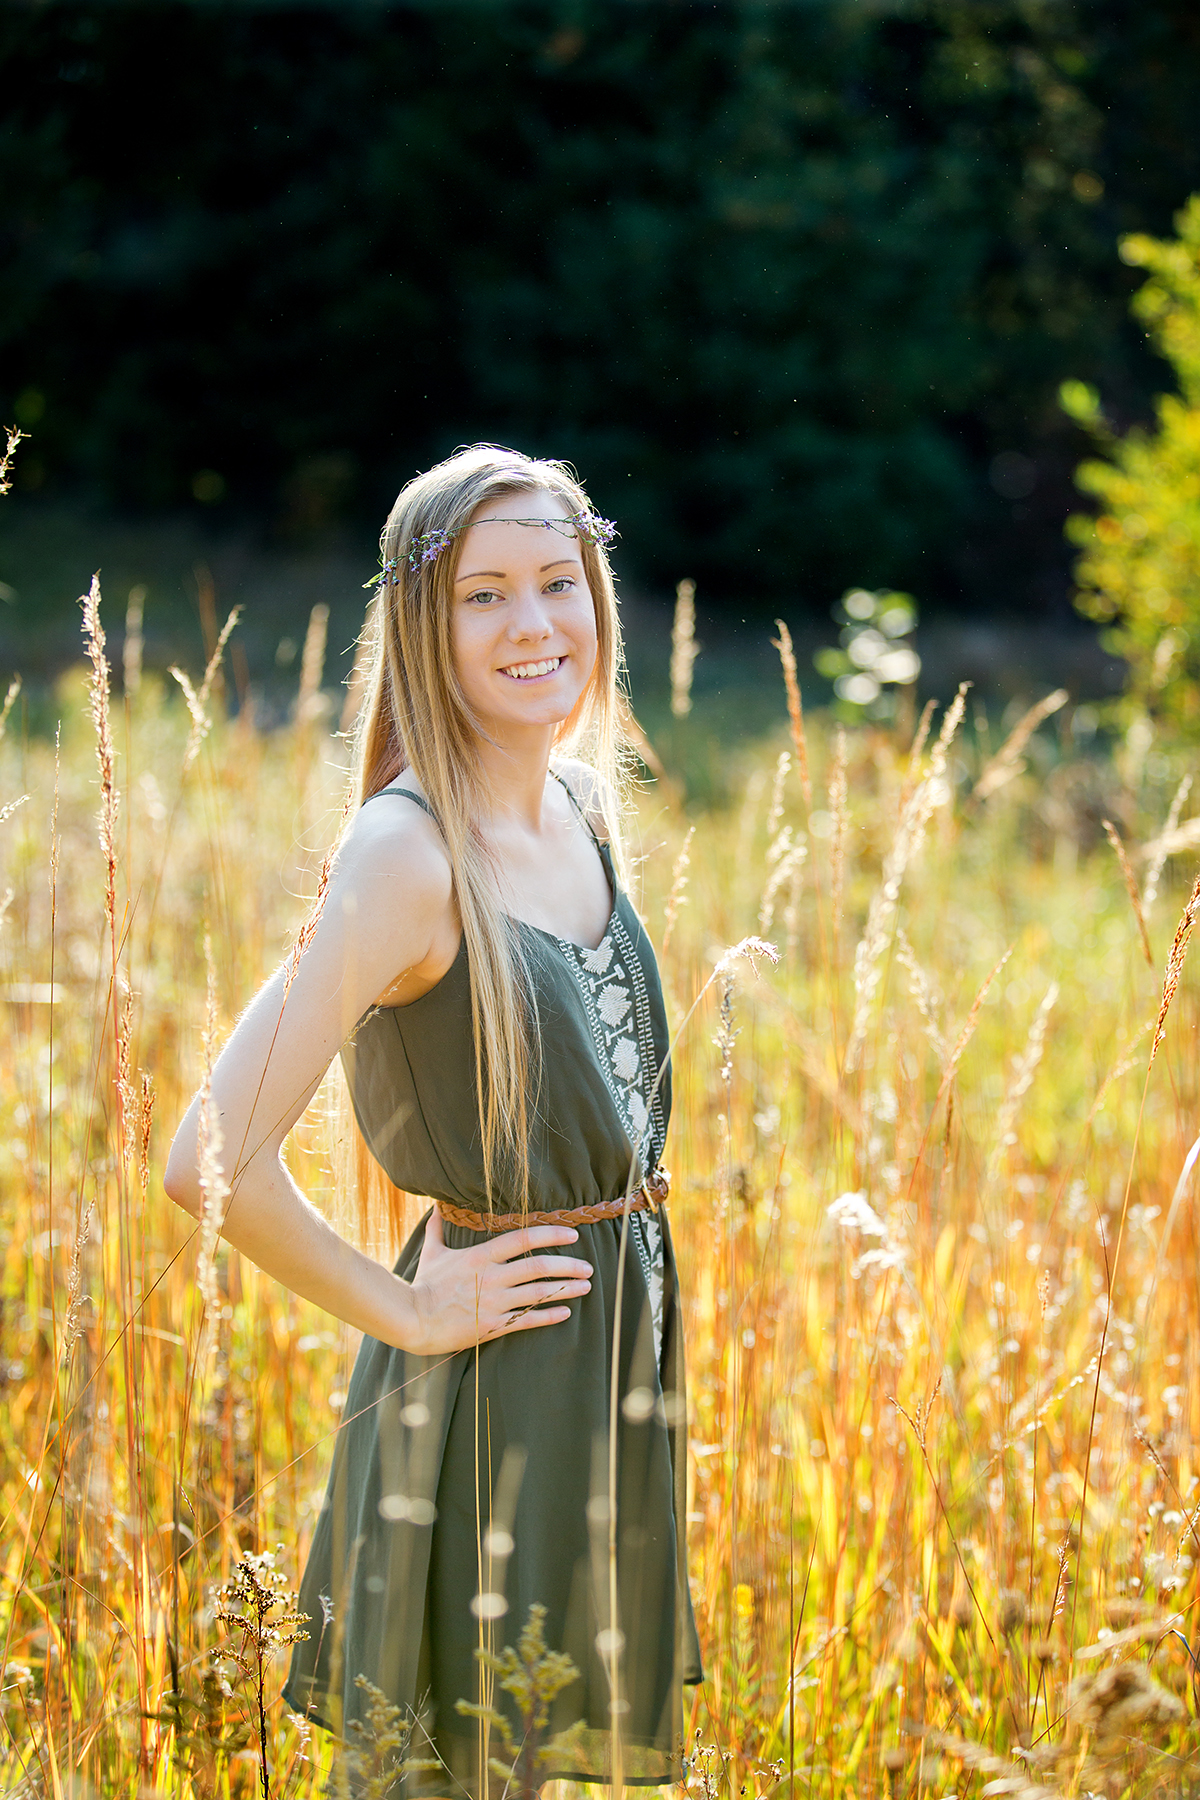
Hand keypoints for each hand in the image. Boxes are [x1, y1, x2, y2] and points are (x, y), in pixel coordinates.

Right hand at [404, 1210, 592, 1353]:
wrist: (413, 1320)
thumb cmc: (423, 1285)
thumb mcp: (432, 1252)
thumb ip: (437, 1228)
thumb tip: (437, 1207)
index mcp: (481, 1256)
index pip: (523, 1239)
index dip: (550, 1235)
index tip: (572, 1235)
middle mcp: (492, 1277)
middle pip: (538, 1267)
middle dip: (568, 1265)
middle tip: (588, 1266)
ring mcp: (494, 1303)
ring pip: (539, 1294)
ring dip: (566, 1289)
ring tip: (586, 1287)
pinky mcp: (493, 1326)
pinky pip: (527, 1320)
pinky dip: (549, 1317)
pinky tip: (566, 1313)